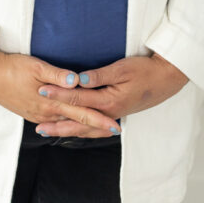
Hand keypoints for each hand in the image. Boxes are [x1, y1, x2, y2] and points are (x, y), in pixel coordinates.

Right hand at [0, 45, 120, 134]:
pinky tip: (71, 125)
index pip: (81, 112)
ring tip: (99, 128)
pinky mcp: (31, 113)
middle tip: (116, 130)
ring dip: (83, 126)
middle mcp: (46, 113)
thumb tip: (76, 81)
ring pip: (66, 124)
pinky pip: (54, 122)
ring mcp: (37, 115)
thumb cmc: (12, 67)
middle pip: (76, 122)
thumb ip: (57, 75)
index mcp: (50, 102)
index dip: (99, 118)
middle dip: (97, 126)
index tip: (116, 124)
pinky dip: (67, 125)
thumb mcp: (35, 66)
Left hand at [34, 53, 188, 138]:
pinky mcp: (117, 115)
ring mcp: (113, 117)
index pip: (77, 98)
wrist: (166, 79)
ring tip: (51, 133)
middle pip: (78, 121)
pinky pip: (96, 129)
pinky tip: (76, 132)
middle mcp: (109, 113)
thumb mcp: (122, 68)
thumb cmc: (144, 70)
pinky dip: (83, 132)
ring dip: (68, 131)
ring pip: (86, 129)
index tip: (41, 91)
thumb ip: (99, 75)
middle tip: (38, 128)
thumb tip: (79, 79)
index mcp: (108, 101)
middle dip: (57, 124)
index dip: (58, 94)